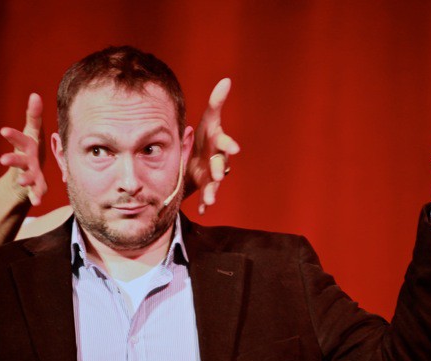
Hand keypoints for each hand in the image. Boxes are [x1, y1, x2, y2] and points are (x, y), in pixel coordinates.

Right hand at [0, 93, 47, 205]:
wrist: (28, 170)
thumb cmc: (31, 147)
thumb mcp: (33, 131)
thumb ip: (34, 115)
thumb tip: (35, 95)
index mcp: (26, 145)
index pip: (19, 139)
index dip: (12, 135)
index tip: (4, 131)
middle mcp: (25, 160)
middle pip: (17, 159)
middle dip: (11, 159)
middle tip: (3, 160)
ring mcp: (29, 173)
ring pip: (26, 176)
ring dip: (24, 179)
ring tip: (22, 182)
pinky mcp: (36, 186)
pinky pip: (37, 192)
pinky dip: (36, 197)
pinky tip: (38, 202)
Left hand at [185, 78, 239, 213]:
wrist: (197, 159)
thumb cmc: (205, 138)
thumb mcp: (208, 120)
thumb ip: (217, 103)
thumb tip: (227, 80)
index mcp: (217, 143)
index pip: (224, 142)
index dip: (229, 145)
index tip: (233, 148)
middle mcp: (218, 159)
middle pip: (220, 165)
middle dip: (218, 169)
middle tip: (215, 173)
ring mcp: (212, 175)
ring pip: (214, 184)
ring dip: (212, 192)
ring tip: (208, 200)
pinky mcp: (205, 187)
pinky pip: (206, 195)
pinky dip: (204, 204)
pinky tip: (202, 210)